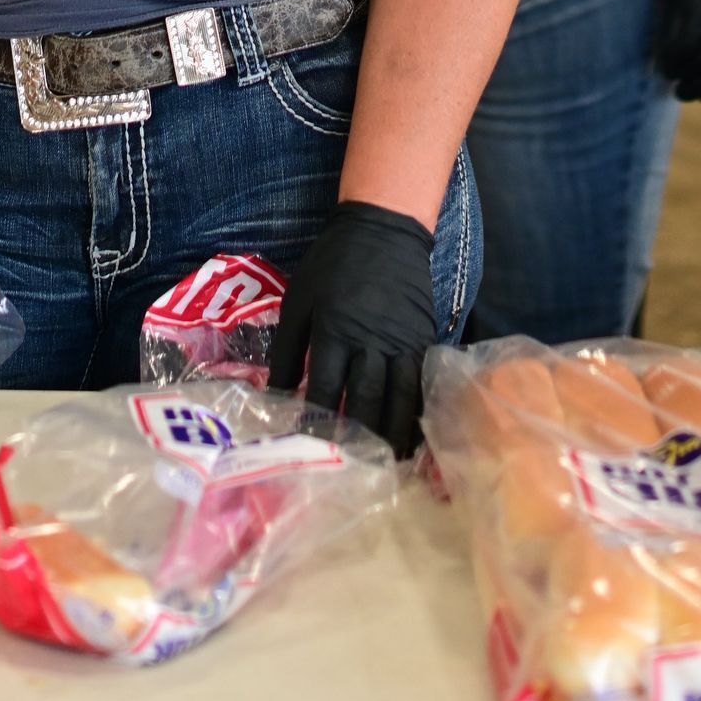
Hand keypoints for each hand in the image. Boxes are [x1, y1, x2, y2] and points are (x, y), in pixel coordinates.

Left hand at [268, 200, 437, 456]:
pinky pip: (421, 384)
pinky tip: (413, 437)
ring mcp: (401, 341)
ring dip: (392, 436)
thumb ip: (287, 348)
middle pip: (364, 399)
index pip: (324, 387)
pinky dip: (416, 414)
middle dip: (357, 438)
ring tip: (387, 468)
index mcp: (333, 328)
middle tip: (351, 472)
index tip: (310, 451)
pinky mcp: (423, 339)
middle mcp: (369, 340)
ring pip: (398, 398)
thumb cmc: (333, 264)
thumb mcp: (299, 298)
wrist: (384, 229)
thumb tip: (276, 394)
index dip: (317, 422)